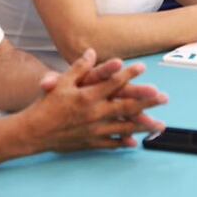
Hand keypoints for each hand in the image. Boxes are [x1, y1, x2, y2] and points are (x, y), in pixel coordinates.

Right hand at [39, 56, 165, 131]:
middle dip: (146, 101)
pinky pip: (111, 143)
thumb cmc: (46, 105)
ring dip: (143, 125)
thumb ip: (79, 68)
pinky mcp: (90, 142)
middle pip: (125, 106)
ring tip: (159, 124)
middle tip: (163, 97)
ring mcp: (94, 130)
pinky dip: (124, 142)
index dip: (128, 74)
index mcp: (87, 96)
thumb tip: (92, 52)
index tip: (143, 67)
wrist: (33, 132)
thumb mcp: (61, 82)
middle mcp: (94, 113)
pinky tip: (135, 142)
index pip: (112, 83)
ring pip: (124, 127)